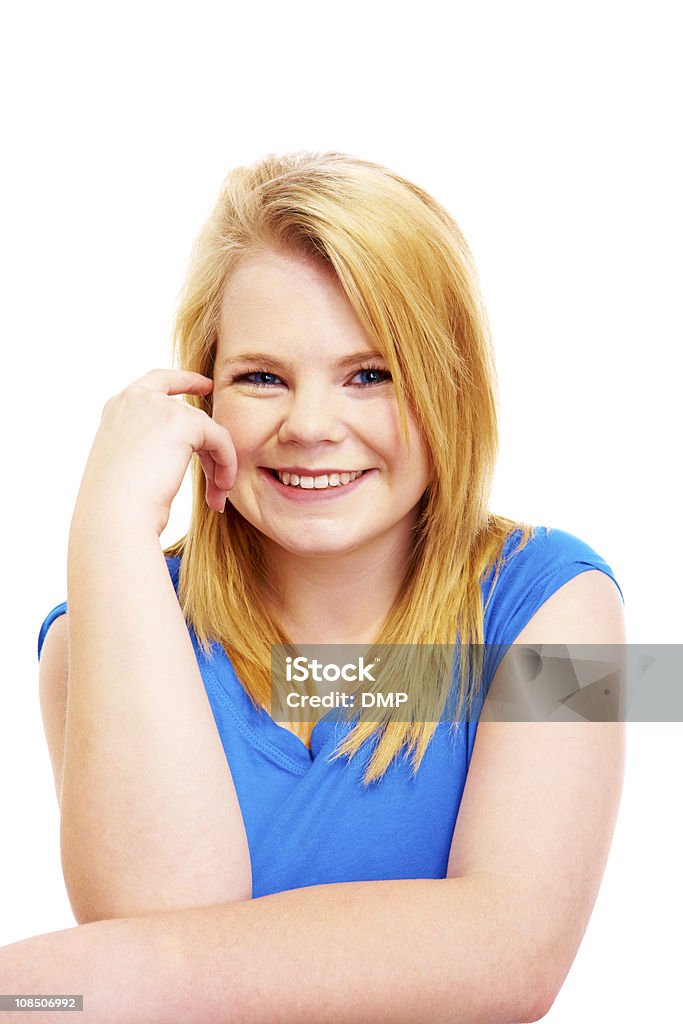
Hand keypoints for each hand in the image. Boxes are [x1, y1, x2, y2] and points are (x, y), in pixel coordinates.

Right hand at [72, 368, 236, 536]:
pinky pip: (220, 439)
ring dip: (218, 463)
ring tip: (218, 495)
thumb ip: (147, 446)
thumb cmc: (117, 505)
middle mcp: (135, 399)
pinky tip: (221, 488)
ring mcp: (158, 406)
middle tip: (222, 478)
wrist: (114, 515)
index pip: (157, 381)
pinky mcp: (183, 422)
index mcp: (118, 408)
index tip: (207, 385)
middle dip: (208, 448)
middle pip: (189, 414)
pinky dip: (227, 463)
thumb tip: (177, 449)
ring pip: (207, 430)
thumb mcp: (126, 466)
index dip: (185, 380)